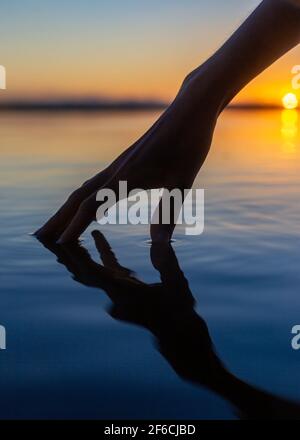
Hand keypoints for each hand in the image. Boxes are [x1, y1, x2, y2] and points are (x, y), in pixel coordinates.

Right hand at [34, 71, 218, 242]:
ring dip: (68, 209)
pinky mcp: (125, 162)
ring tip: (57, 225)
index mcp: (126, 176)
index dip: (74, 225)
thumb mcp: (182, 182)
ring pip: (85, 189)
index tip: (60, 244)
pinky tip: (90, 206)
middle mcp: (116, 170)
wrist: (189, 110)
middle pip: (78, 197)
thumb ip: (167, 213)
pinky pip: (96, 184)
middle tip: (42, 237)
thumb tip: (159, 245)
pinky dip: (85, 199)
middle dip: (59, 218)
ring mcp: (118, 165)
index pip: (91, 205)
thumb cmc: (189, 144)